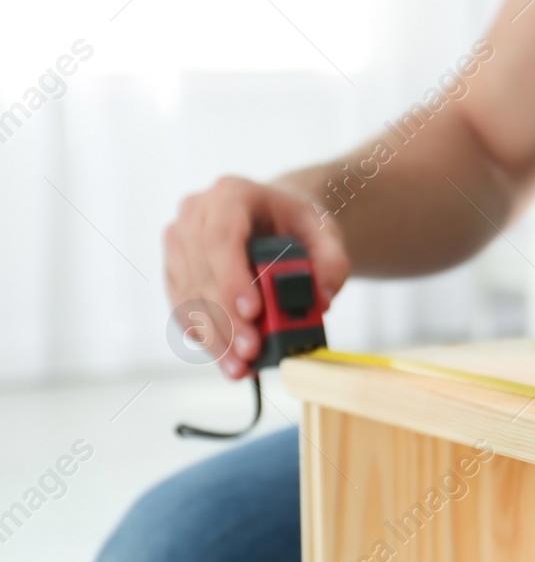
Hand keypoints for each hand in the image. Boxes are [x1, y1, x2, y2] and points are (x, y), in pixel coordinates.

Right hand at [162, 176, 348, 378]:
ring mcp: (178, 244)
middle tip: (252, 351)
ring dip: (214, 337)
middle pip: (202, 272)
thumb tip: (322, 299)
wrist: (275, 218)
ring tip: (241, 367)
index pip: (221, 237)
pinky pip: (182, 310)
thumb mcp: (326, 232)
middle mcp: (194, 215)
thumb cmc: (297, 222)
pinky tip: (226, 359)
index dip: (232, 277)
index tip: (252, 311)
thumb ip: (333, 262)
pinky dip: (205, 338)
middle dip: (227, 318)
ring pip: (188, 297)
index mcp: (230, 194)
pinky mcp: (174, 272)